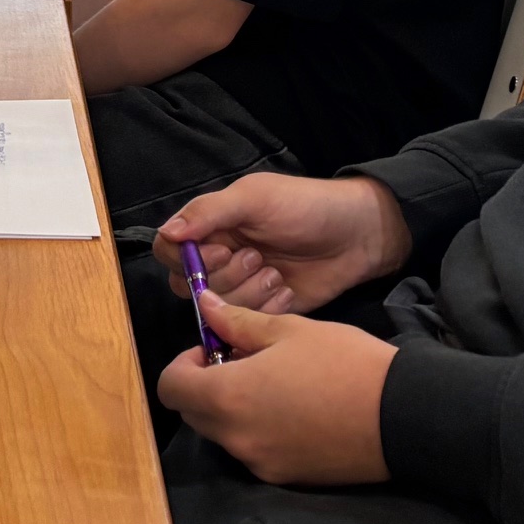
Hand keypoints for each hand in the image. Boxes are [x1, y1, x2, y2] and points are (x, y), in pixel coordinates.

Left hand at [154, 294, 394, 484]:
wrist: (404, 416)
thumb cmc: (343, 362)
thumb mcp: (289, 330)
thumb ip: (237, 322)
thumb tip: (205, 305)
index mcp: (228, 398)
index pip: (171, 388)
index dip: (184, 364)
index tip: (214, 348)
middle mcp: (236, 439)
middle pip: (194, 414)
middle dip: (206, 385)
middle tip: (244, 361)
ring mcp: (261, 463)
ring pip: (224, 434)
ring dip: (232, 408)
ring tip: (275, 383)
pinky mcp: (287, 478)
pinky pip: (254, 451)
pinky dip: (258, 430)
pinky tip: (295, 410)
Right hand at [156, 172, 410, 313]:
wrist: (356, 235)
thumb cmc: (303, 206)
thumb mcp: (254, 198)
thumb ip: (209, 212)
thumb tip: (167, 232)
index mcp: (211, 228)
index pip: (170, 250)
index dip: (187, 258)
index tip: (222, 250)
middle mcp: (219, 259)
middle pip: (191, 285)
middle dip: (226, 276)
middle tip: (258, 257)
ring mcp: (241, 288)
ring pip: (219, 308)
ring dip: (248, 293)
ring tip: (277, 274)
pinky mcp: (264, 312)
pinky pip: (247, 324)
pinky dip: (267, 310)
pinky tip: (287, 291)